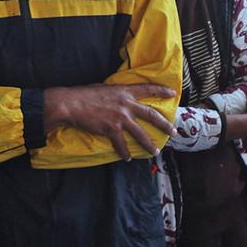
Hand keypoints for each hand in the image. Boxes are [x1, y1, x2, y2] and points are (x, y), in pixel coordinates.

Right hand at [42, 82, 174, 159]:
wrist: (72, 104)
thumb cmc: (84, 94)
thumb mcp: (105, 89)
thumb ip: (116, 94)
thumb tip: (120, 97)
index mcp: (124, 92)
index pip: (148, 89)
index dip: (161, 90)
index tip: (173, 93)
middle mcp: (126, 105)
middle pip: (151, 115)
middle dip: (165, 124)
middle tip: (174, 132)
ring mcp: (120, 118)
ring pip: (140, 133)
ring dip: (149, 144)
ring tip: (155, 151)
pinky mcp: (112, 129)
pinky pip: (121, 144)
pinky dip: (124, 152)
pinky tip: (127, 158)